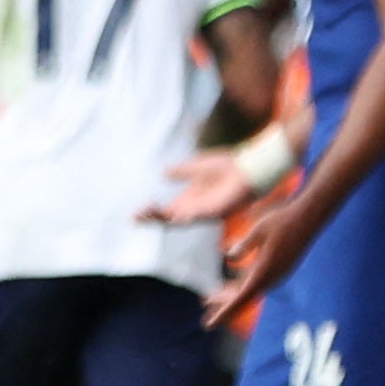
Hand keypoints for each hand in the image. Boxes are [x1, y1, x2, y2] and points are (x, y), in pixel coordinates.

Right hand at [142, 147, 257, 227]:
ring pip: (180, 220)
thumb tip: (163, 172)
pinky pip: (200, 216)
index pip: (166, 211)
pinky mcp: (218, 210)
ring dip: (164, 218)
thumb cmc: (228, 166)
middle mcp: (196, 208)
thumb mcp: (198, 166)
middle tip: (134, 217)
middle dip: (151, 218)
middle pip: (169, 218)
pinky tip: (176, 216)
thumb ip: (182, 171)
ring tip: (147, 215)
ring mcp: (206, 211)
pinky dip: (188, 217)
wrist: (250, 166)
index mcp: (190, 199)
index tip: (134, 214)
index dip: (150, 212)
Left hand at [201, 186, 322, 328]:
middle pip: (243, 297)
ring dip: (231, 294)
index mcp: (264, 271)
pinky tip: (230, 282)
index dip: (223, 312)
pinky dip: (241, 285)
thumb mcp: (258, 230)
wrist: (308, 217)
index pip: (240, 298)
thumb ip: (243, 246)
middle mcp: (271, 277)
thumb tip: (229, 257)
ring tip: (210, 298)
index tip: (209, 324)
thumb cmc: (283, 220)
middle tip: (203, 307)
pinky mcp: (279, 267)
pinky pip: (256, 281)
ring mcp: (276, 273)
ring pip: (249, 289)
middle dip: (223, 304)